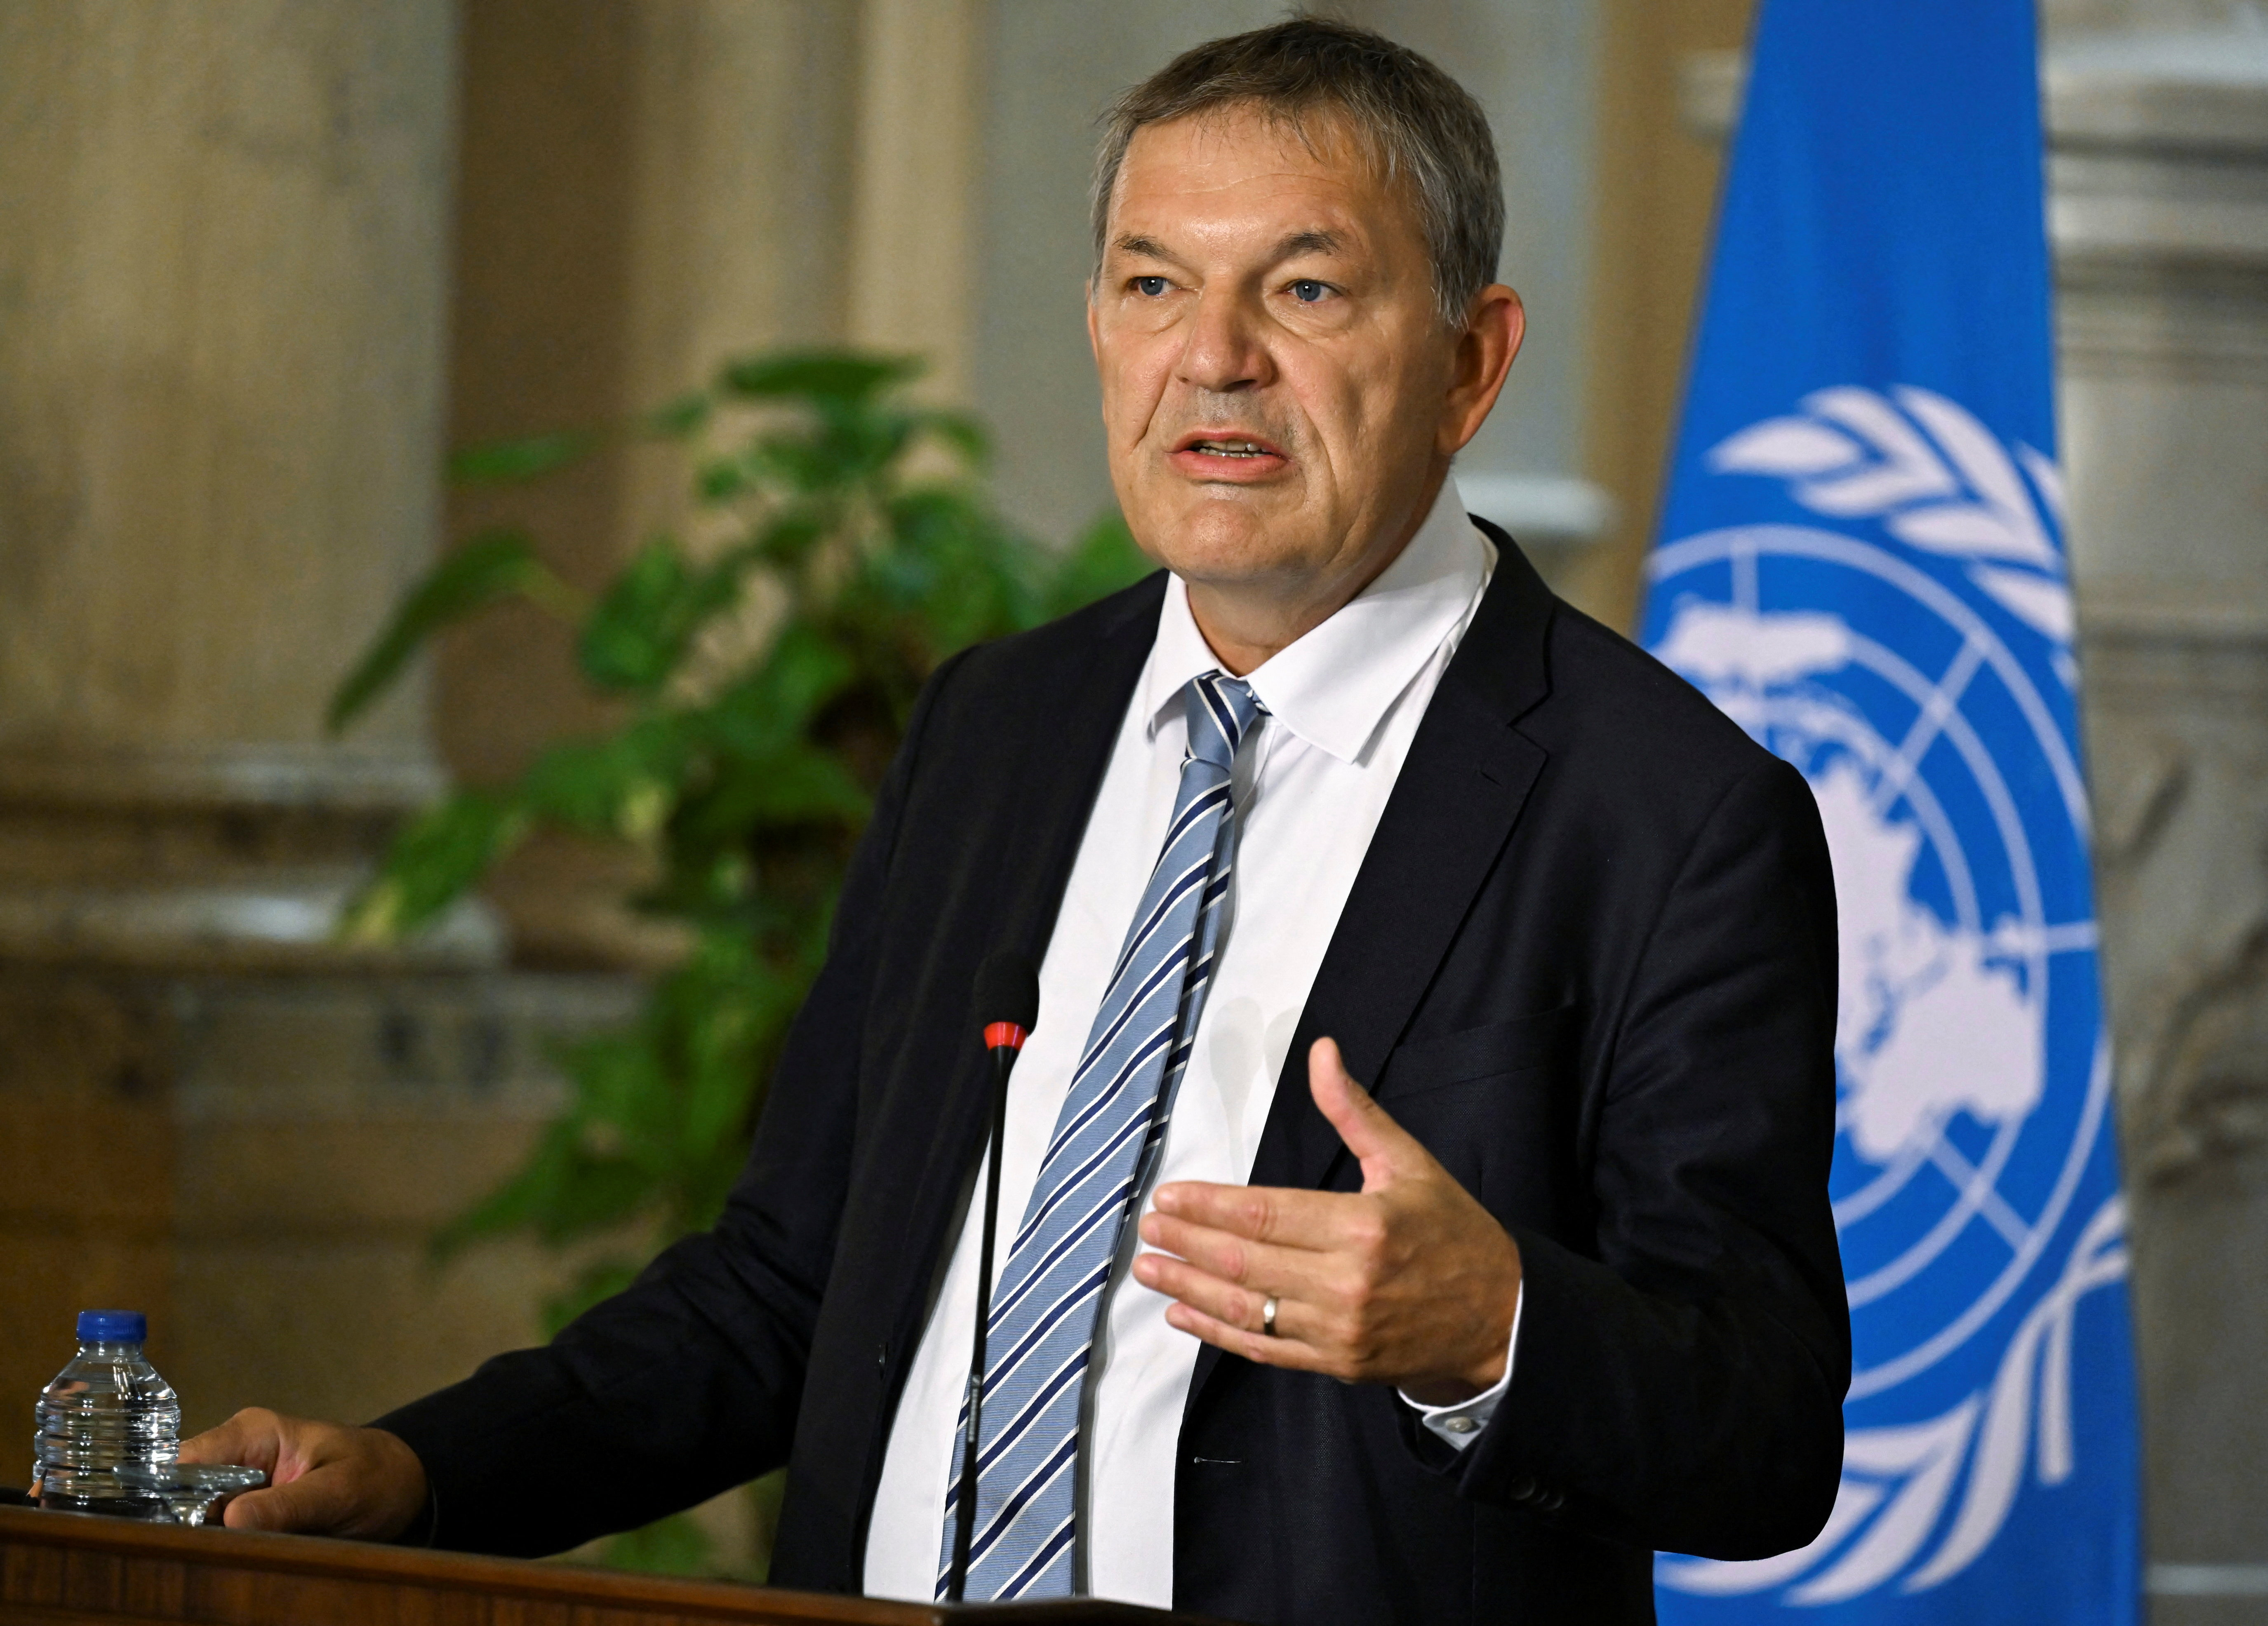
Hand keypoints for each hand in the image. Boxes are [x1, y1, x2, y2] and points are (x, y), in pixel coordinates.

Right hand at [178, 1408, 428, 1539]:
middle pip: (181, 1494)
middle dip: (185, 1526)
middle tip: (199, 1555)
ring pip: (193, 1520)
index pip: (187, 1462)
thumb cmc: (376, 1476)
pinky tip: (229, 1562)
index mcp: (252, 1433)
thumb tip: (230, 1520)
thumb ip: (288, 1504)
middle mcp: (235, 1457)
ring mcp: (237, 1488)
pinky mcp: (246, 1515)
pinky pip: (217, 1535)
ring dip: (203, 1542)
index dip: (170, 1497)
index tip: (175, 1532)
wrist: (401, 1490)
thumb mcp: (340, 1489)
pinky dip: (221, 1550)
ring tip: (217, 1560)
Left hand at [1132, 1036, 1521, 1404]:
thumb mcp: (1407, 1163)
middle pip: (1245, 1262)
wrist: (1501, 1318)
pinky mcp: (1337, 1363)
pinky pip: (1264, 1349)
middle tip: (1146, 1228)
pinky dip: (1218, 1334)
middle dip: (1187, 1244)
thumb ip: (1354, 1111)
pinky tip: (1183, 1317)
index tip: (1168, 1197)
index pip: (1264, 1215)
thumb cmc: (1452, 1233)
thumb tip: (1321, 1051)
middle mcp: (1346, 1282)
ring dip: (1188, 1290)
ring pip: (1246, 1309)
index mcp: (1362, 1226)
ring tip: (1148, 1270)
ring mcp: (1339, 1330)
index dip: (1208, 1207)